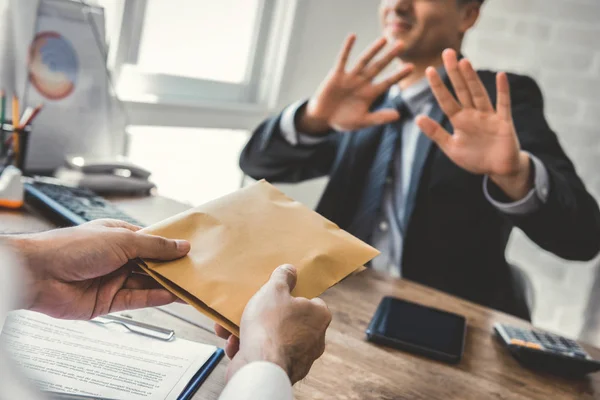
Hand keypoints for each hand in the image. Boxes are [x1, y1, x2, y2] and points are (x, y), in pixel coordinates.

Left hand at [9, 219, 190, 319]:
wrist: (38, 274)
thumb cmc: (72, 247)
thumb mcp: (121, 240)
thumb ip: (154, 246)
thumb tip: (181, 246)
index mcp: (119, 236)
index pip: (152, 242)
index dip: (171, 247)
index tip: (192, 251)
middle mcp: (117, 258)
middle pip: (152, 264)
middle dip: (172, 267)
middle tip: (196, 271)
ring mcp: (113, 280)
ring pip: (147, 283)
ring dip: (167, 284)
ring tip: (190, 285)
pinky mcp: (108, 301)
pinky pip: (137, 300)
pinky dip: (155, 298)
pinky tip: (171, 295)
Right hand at [215, 264, 331, 383]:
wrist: (260, 367)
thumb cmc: (270, 326)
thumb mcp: (274, 290)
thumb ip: (282, 278)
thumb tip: (290, 269)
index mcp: (319, 317)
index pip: (310, 301)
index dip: (292, 296)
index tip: (277, 294)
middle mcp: (314, 339)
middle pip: (288, 320)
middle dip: (265, 315)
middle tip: (251, 309)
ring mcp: (299, 357)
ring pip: (273, 338)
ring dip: (251, 332)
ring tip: (232, 327)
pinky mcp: (282, 371)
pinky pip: (265, 355)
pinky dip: (249, 349)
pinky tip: (234, 345)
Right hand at [298, 34, 413, 133]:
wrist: (324, 118)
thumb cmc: (343, 120)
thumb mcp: (362, 121)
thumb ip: (379, 118)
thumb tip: (398, 115)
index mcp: (370, 93)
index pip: (387, 82)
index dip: (398, 75)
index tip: (411, 67)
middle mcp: (362, 82)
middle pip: (378, 67)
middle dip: (389, 56)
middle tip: (402, 44)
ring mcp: (350, 77)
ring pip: (364, 61)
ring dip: (373, 50)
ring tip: (384, 39)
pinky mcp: (337, 75)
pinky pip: (343, 59)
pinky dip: (347, 48)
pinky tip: (352, 36)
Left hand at [416, 49, 531, 200]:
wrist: (498, 170)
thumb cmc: (474, 158)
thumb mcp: (451, 147)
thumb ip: (436, 133)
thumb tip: (417, 118)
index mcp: (460, 120)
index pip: (446, 100)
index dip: (438, 86)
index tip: (429, 70)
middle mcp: (473, 114)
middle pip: (462, 90)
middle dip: (454, 72)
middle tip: (447, 52)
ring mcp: (489, 116)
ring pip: (479, 94)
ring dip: (472, 78)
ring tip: (464, 61)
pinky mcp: (504, 123)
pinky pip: (503, 104)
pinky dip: (503, 91)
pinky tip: (500, 75)